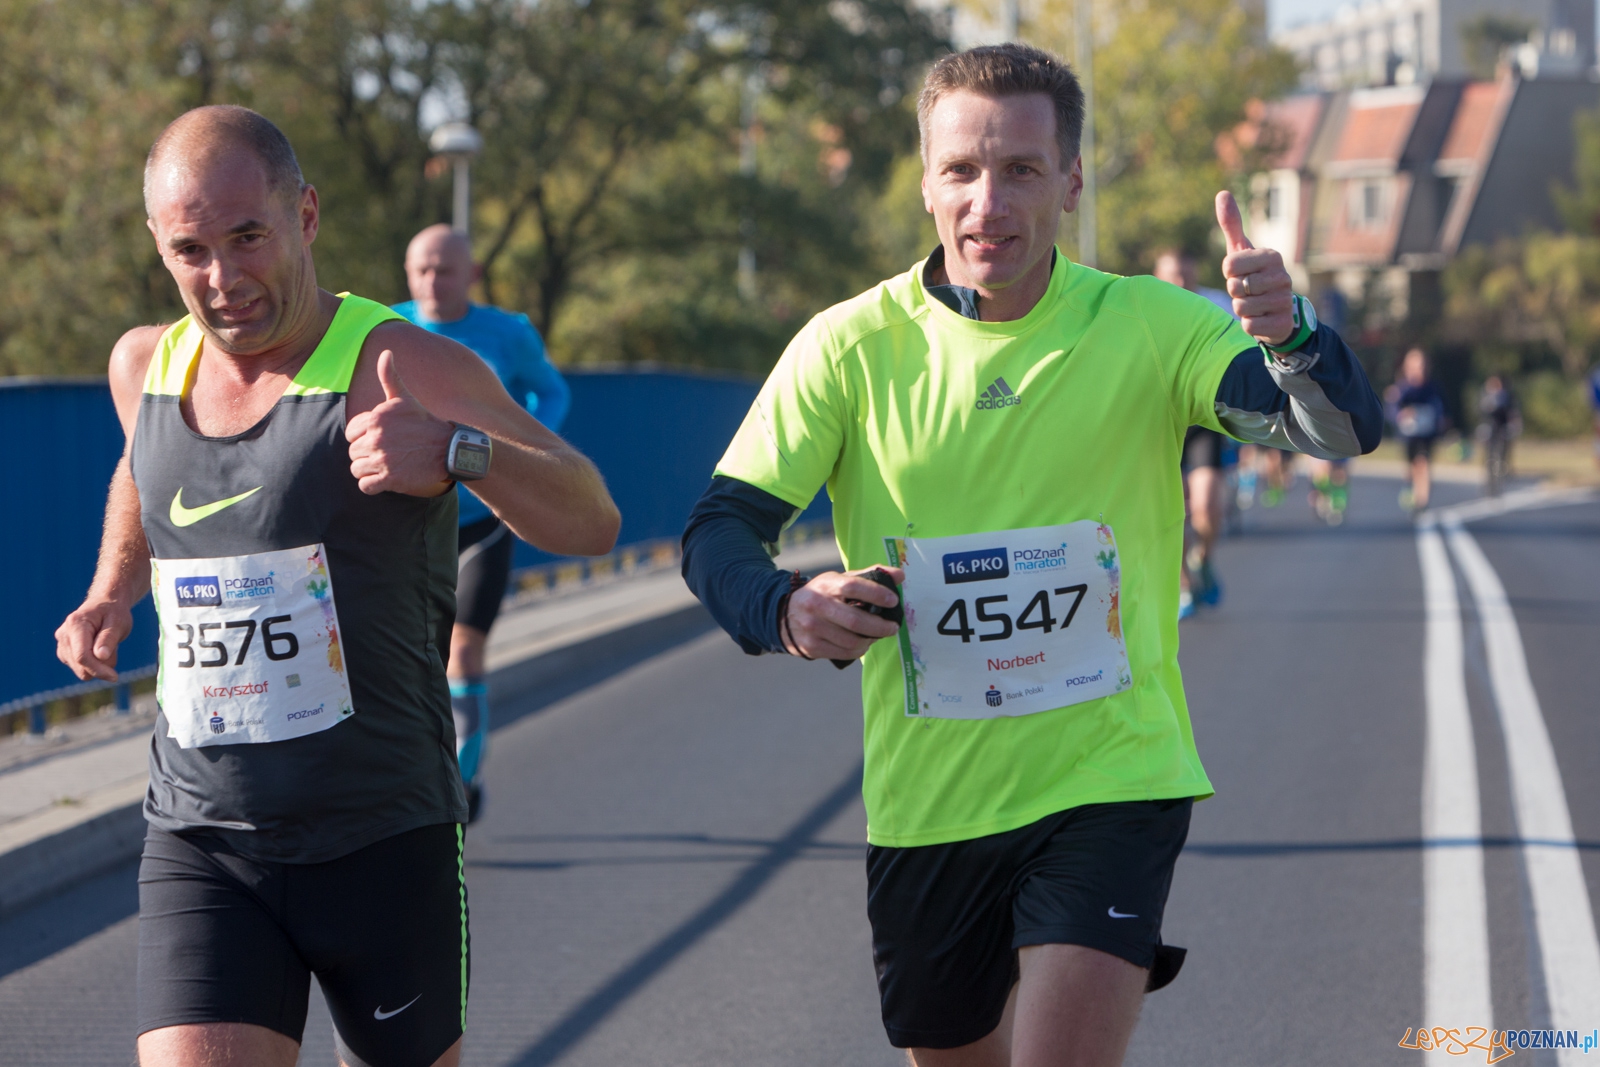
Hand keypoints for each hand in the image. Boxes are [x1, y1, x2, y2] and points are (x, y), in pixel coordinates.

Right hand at [56, 598, 133, 681]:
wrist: (105, 604)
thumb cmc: (114, 612)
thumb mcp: (118, 622)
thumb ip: (108, 638)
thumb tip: (100, 656)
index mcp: (75, 624)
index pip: (82, 656)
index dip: (98, 669)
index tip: (114, 677)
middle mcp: (63, 635)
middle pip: (80, 666)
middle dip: (101, 666)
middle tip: (115, 649)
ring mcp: (62, 644)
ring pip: (81, 670)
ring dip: (99, 664)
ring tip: (107, 645)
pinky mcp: (65, 652)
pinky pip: (81, 668)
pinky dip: (94, 664)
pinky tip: (99, 648)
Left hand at [346, 350, 454, 495]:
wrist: (449, 448)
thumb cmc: (425, 422)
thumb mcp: (405, 398)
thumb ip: (389, 377)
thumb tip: (386, 353)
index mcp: (375, 418)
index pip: (350, 433)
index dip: (363, 437)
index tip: (380, 438)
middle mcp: (376, 438)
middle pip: (353, 452)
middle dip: (366, 454)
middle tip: (386, 453)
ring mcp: (382, 460)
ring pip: (356, 469)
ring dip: (368, 470)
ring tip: (385, 466)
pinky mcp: (390, 479)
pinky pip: (365, 486)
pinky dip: (372, 485)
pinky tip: (385, 479)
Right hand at [783, 566, 904, 661]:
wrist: (784, 615)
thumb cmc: (821, 595)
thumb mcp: (838, 580)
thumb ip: (868, 576)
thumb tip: (899, 575)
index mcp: (825, 585)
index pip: (853, 586)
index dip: (876, 593)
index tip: (893, 601)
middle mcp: (817, 605)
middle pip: (855, 620)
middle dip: (880, 626)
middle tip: (893, 627)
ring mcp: (812, 628)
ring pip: (851, 641)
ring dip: (871, 640)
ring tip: (877, 635)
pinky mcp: (811, 647)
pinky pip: (844, 653)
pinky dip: (859, 650)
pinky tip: (863, 644)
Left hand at [1215, 191, 1294, 345]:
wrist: (1277, 310)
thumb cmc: (1254, 276)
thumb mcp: (1242, 251)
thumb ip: (1232, 225)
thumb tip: (1222, 193)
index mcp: (1272, 256)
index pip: (1229, 265)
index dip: (1229, 272)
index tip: (1241, 273)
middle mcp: (1282, 277)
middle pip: (1234, 287)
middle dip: (1235, 291)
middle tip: (1248, 290)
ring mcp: (1284, 300)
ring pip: (1240, 307)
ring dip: (1241, 308)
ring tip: (1254, 304)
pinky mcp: (1282, 323)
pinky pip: (1249, 326)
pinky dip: (1249, 324)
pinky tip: (1261, 318)